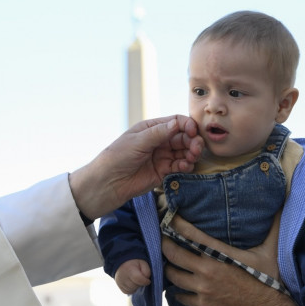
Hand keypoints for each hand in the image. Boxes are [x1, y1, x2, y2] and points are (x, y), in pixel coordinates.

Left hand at [69, 115, 202, 219]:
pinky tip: (185, 166)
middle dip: (193, 141)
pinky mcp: (163, 172)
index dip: (187, 125)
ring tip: (191, 158)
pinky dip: (186, 165)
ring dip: (192, 153)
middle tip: (196, 148)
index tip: (193, 132)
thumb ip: (159, 133)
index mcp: (151, 128)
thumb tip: (178, 123)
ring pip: (184, 151)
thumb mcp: (138, 141)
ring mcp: (162, 156)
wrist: (108, 183)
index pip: (176, 122)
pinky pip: (180, 166)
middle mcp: (159, 141)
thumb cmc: (117, 157)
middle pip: (184, 137)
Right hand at [114, 259, 150, 293]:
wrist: (123, 262)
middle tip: (140, 277)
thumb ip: (147, 272)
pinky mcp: (119, 286)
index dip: (145, 281)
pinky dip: (132, 289)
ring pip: (132, 290)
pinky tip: (132, 283)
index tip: (147, 280)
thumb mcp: (143, 263)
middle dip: (140, 283)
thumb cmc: (135, 263)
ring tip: (136, 279)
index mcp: (129, 269)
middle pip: (135, 286)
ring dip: (136, 286)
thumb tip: (147, 281)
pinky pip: (128, 292)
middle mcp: (122, 276)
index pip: (138, 279)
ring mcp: (120, 282)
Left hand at [163, 215, 301, 305]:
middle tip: (161, 237)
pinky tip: (175, 285)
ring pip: (172, 275)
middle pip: (173, 253)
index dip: (176, 224)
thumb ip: (272, 227)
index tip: (169, 217)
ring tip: (164, 260)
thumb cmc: (269, 279)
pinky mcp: (203, 304)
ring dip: (167, 267)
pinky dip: (175, 290)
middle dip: (164, 243)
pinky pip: (180, 296)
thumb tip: (280, 206)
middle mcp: (208, 270)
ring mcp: (203, 289)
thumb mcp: (271, 251)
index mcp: (221, 255)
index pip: (191, 234)